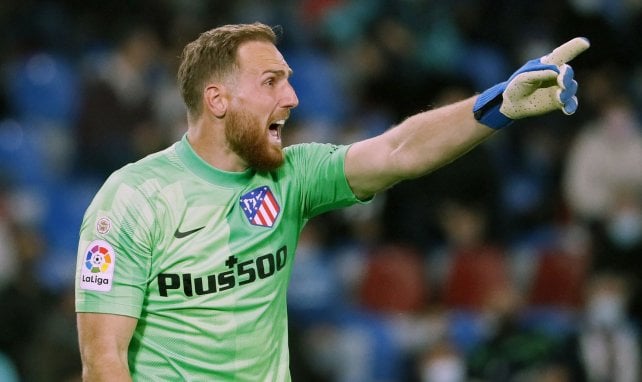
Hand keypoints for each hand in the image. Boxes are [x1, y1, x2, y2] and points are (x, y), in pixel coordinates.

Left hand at [473, 37, 589, 128]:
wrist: (512, 103)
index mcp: (548, 64)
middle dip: (567, 76)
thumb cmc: (516, 86)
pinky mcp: (559, 102)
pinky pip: (570, 103)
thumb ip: (539, 73)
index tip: (584, 43)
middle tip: (561, 82)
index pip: (562, 54)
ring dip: (567, 92)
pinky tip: (567, 110)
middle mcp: (557, 75)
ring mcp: (559, 88)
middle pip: (568, 72)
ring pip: (571, 87)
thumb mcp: (523, 77)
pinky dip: (571, 106)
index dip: (574, 47)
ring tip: (559, 98)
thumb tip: (556, 73)